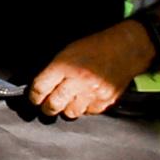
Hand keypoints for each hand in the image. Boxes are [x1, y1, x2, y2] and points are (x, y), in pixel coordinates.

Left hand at [29, 19, 151, 118]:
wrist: (125, 49)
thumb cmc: (95, 47)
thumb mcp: (68, 51)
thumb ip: (54, 70)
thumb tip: (41, 88)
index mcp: (64, 65)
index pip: (40, 88)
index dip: (34, 96)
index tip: (35, 98)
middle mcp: (77, 81)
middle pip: (53, 105)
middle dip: (47, 107)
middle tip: (48, 105)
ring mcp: (92, 93)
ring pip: (70, 112)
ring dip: (67, 108)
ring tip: (70, 99)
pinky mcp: (104, 102)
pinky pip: (87, 112)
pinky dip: (85, 107)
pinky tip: (87, 96)